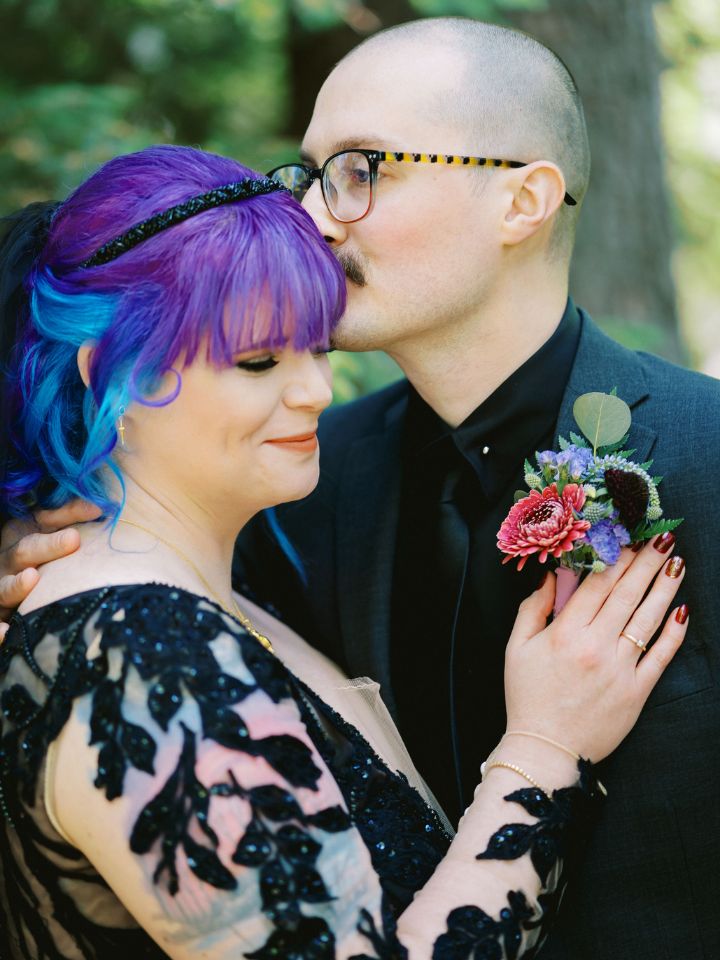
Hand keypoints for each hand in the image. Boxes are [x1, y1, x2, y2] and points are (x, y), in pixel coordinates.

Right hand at [0, 499, 100, 627]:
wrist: (15, 586)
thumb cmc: (41, 557)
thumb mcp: (49, 532)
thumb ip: (71, 517)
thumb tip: (98, 507)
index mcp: (21, 537)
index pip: (41, 524)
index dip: (65, 519)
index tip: (90, 520)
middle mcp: (8, 562)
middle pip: (25, 551)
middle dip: (48, 546)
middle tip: (73, 539)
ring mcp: (1, 588)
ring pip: (5, 588)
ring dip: (16, 585)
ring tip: (32, 578)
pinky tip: (7, 632)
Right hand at [504, 538, 687, 762]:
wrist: (546, 749)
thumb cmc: (527, 697)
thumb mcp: (517, 648)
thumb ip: (532, 608)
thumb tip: (552, 577)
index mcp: (565, 634)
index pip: (597, 584)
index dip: (615, 557)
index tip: (627, 536)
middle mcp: (596, 647)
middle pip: (627, 593)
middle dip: (647, 561)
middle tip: (662, 536)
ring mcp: (620, 669)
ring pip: (648, 618)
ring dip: (665, 586)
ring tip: (676, 562)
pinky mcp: (637, 691)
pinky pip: (661, 655)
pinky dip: (674, 632)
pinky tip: (682, 609)